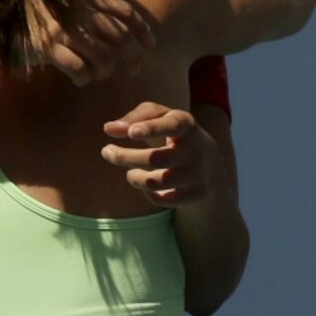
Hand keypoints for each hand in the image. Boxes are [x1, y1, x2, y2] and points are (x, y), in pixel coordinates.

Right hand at [30, 0, 155, 86]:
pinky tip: (81, 80)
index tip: (151, 43)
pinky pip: (78, 69)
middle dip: (131, 56)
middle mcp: (76, 10)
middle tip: (134, 68)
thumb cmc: (40, 10)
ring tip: (100, 73)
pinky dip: (84, 79)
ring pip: (102, 56)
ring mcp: (61, 29)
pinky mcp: (46, 47)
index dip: (141, 27)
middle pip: (118, 36)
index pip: (123, 10)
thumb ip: (91, 3)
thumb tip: (123, 24)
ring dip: (106, 70)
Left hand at [100, 101, 216, 207]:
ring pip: (157, 182)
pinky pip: (163, 199)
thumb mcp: (159, 116)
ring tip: (131, 172)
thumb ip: (134, 118)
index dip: (152, 129)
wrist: (209, 161)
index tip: (131, 133)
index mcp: (185, 124)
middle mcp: (194, 149)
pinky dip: (149, 193)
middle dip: (126, 157)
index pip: (172, 125)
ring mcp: (196, 173)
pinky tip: (146, 185)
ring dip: (135, 178)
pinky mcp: (195, 194)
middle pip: (156, 159)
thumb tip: (109, 129)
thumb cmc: (172, 131)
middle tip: (106, 151)